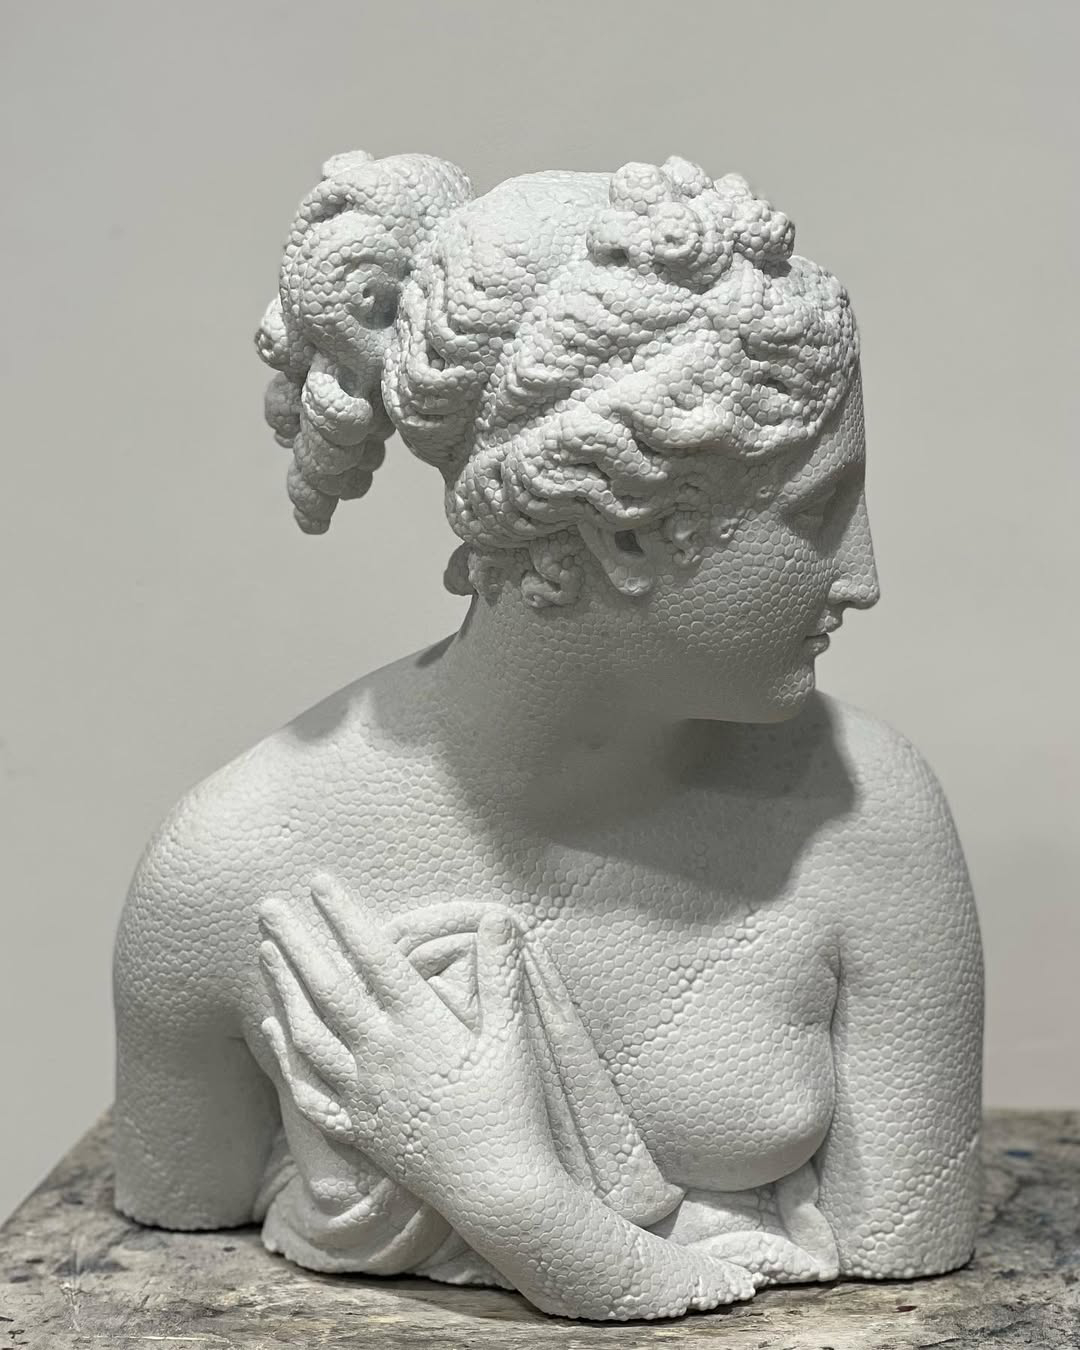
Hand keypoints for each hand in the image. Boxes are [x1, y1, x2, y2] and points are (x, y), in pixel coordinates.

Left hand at [257, 877, 554, 1204]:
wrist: (498, 1191)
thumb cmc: (511, 1109)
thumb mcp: (512, 1036)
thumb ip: (500, 973)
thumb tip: (497, 915)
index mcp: (419, 1025)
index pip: (374, 957)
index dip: (345, 915)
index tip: (319, 881)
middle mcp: (381, 1054)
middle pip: (327, 988)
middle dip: (295, 943)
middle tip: (267, 906)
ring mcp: (363, 1092)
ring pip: (308, 1033)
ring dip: (283, 989)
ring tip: (264, 954)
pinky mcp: (359, 1127)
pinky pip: (309, 1088)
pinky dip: (285, 1056)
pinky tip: (271, 1030)